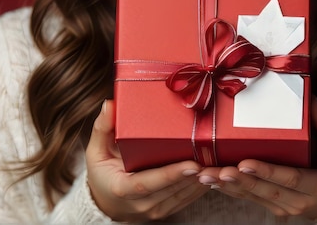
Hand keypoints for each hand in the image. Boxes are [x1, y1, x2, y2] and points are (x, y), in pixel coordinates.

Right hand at [85, 100, 207, 221]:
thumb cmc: (102, 171)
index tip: (192, 163)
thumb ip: (102, 128)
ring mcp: (155, 210)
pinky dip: (201, 185)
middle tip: (214, 156)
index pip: (150, 183)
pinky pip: (188, 199)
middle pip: (172, 189)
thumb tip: (109, 104)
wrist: (106, 200)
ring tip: (219, 161)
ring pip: (184, 195)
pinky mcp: (166, 210)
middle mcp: (141, 204)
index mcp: (123, 188)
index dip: (171, 174)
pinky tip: (214, 171)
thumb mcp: (96, 150)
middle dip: (195, 173)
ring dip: (203, 180)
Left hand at [197, 97, 316, 219]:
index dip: (266, 171)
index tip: (244, 163)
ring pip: (253, 197)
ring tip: (205, 175)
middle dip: (237, 180)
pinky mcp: (276, 208)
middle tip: (214, 170)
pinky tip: (213, 181)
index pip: (289, 178)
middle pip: (264, 190)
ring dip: (228, 187)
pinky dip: (231, 190)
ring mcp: (286, 208)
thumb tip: (312, 99)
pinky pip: (251, 199)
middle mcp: (299, 202)